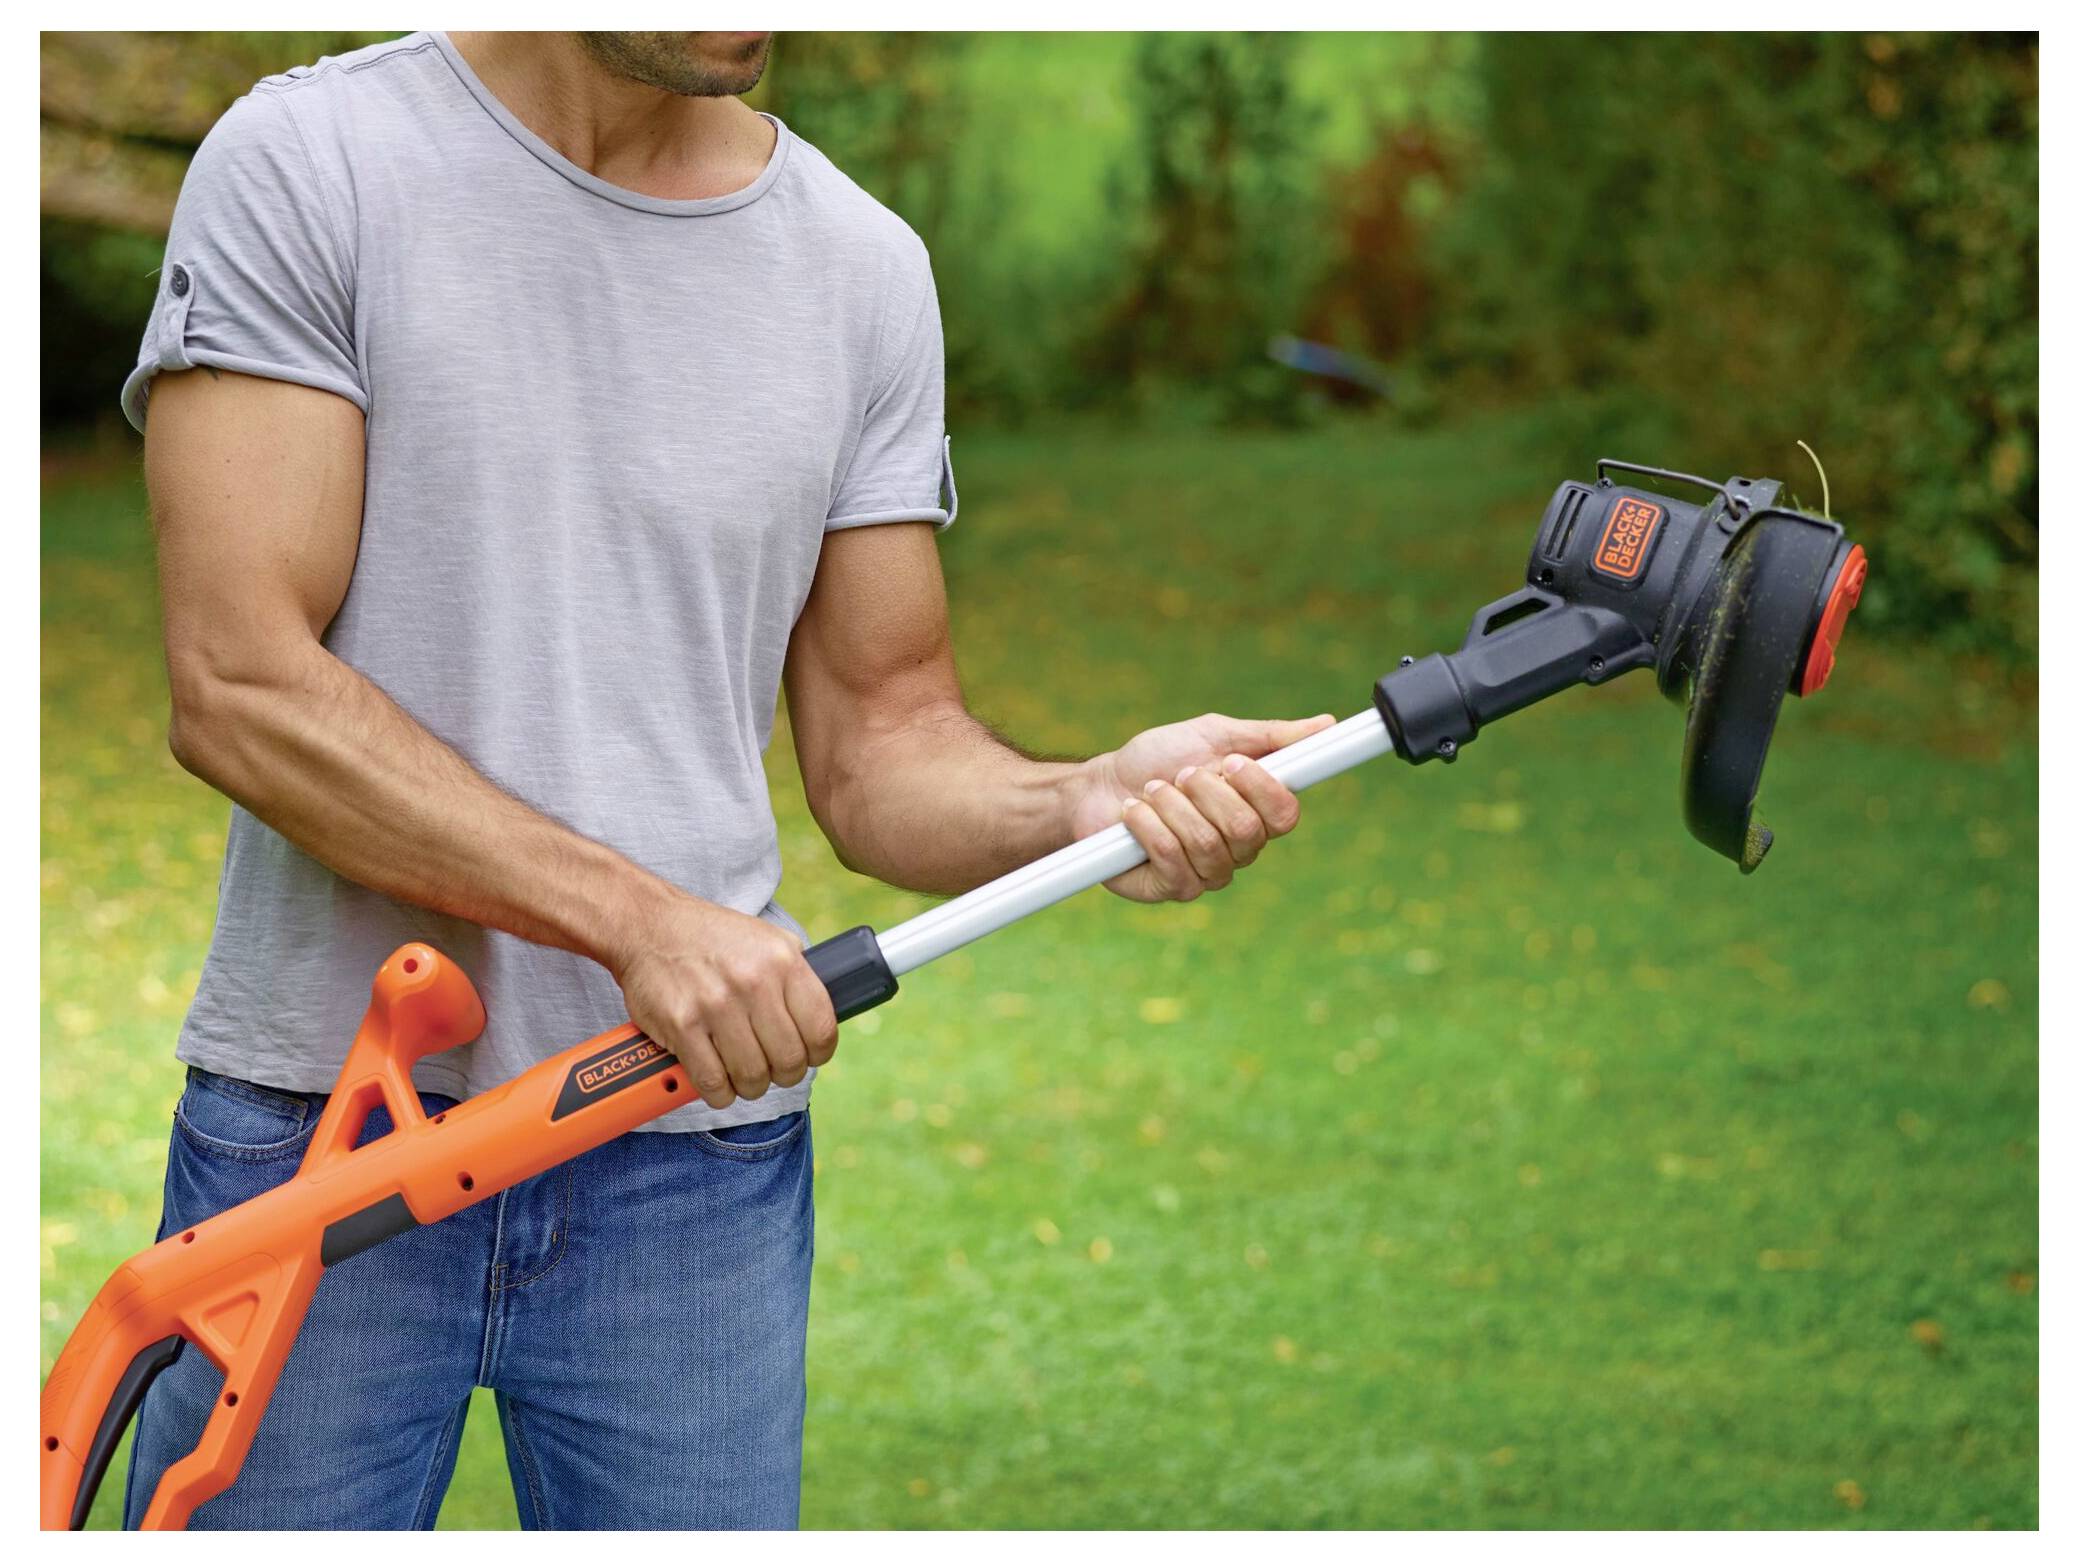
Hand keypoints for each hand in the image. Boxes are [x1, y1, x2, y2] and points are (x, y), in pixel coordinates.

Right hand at [604, 887, 837, 1111]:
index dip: (818, 1053)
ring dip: (751, 1086)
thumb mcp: (768, 940)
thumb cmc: (713, 938)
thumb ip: (796, 975)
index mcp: (782, 962)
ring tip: (744, 1074)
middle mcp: (753, 983)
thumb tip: (818, 1018)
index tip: (808, 1056)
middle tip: (772, 1069)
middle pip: (789, 1061)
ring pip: (752, 1078)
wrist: (650, 925)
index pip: (821, 1030)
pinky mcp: (681, 1026)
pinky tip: (719, 1080)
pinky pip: (713, 1083)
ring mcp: (716, 1005)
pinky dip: (719, 1093)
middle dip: (784, 1074)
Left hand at [1073, 712, 1334, 902]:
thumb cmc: (1159, 759)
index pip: (1286, 815)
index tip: (1231, 762)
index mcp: (1257, 811)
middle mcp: (1240, 848)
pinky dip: (1148, 827)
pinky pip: (1172, 861)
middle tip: (1180, 775)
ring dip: (1171, 806)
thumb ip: (1270, 736)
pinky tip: (1133, 815)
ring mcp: (1208, 872)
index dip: (1261, 789)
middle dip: (1204, 793)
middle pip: (1245, 829)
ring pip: (1206, 844)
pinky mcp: (1173, 888)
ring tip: (1152, 791)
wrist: (1099, 785)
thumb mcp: (1214, 734)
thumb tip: (1327, 724)